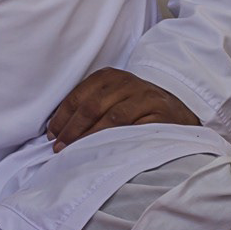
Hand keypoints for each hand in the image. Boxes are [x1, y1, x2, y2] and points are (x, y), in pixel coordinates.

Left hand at [45, 67, 199, 151]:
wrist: (179, 108)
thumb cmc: (136, 106)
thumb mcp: (112, 97)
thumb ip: (89, 107)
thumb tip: (57, 131)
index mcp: (108, 76)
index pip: (78, 97)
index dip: (62, 118)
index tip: (52, 136)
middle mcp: (126, 83)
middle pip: (91, 107)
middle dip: (72, 130)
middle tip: (60, 148)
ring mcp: (145, 97)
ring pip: (112, 118)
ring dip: (91, 138)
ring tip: (78, 153)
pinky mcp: (161, 114)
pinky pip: (136, 130)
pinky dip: (119, 142)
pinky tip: (107, 152)